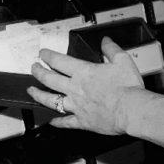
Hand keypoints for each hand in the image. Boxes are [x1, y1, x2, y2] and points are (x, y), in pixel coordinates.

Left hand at [27, 37, 144, 134]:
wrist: (132, 110)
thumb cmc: (127, 86)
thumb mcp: (122, 60)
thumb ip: (111, 49)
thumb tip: (105, 41)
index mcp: (83, 72)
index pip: (59, 61)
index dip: (47, 56)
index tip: (42, 54)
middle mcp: (75, 88)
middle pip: (49, 79)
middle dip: (38, 72)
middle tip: (33, 68)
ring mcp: (76, 105)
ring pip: (51, 100)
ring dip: (39, 95)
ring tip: (31, 91)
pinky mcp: (82, 121)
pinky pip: (66, 122)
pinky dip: (58, 122)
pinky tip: (52, 121)